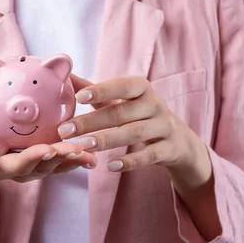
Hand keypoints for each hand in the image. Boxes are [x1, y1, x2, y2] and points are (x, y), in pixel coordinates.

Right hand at [0, 121, 97, 182]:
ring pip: (53, 167)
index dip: (33, 157)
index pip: (18, 164)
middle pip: (41, 167)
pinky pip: (59, 164)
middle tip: (76, 148)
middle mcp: (18, 171)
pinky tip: (90, 155)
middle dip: (59, 158)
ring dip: (72, 161)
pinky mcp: (40, 164)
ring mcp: (31, 169)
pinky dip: (75, 160)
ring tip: (90, 153)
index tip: (47, 148)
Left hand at [59, 75, 210, 182]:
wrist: (178, 140)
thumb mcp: (122, 100)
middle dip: (92, 121)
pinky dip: (130, 161)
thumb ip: (95, 91)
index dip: (102, 90)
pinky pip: (149, 156)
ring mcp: (164, 127)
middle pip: (122, 112)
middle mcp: (155, 104)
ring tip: (84, 145)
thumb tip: (65, 76)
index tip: (79, 97)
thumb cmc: (139, 115)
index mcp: (142, 88)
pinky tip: (110, 165)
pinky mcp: (169, 149)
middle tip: (66, 130)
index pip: (122, 86)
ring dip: (107, 139)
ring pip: (134, 133)